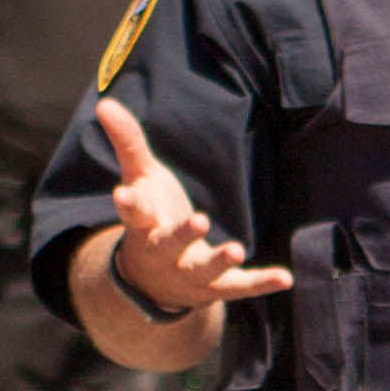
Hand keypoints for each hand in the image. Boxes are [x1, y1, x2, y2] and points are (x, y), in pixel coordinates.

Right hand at [96, 100, 291, 324]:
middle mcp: (162, 253)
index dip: (129, 204)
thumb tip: (104, 103)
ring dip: (219, 261)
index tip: (121, 194)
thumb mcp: (139, 179)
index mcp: (143, 225)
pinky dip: (261, 283)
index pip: (134, 213)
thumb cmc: (149, 218)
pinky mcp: (215, 287)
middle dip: (182, 235)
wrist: (151, 282)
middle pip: (169, 244)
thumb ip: (127, 142)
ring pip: (203, 270)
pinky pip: (239, 286)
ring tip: (236, 249)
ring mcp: (188, 273)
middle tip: (199, 220)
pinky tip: (285, 278)